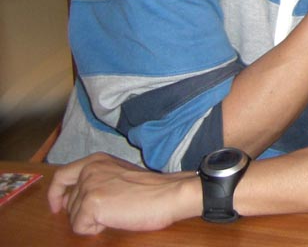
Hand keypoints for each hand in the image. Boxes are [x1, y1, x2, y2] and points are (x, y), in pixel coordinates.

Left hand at [47, 153, 198, 234]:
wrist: (168, 194)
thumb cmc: (151, 189)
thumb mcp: (118, 175)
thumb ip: (96, 180)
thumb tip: (70, 200)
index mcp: (95, 161)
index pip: (61, 175)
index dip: (55, 193)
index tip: (57, 206)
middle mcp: (88, 170)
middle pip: (69, 202)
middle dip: (83, 213)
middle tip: (107, 214)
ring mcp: (88, 186)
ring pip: (74, 217)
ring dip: (92, 221)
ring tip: (117, 213)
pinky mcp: (90, 203)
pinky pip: (80, 227)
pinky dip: (95, 229)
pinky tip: (115, 219)